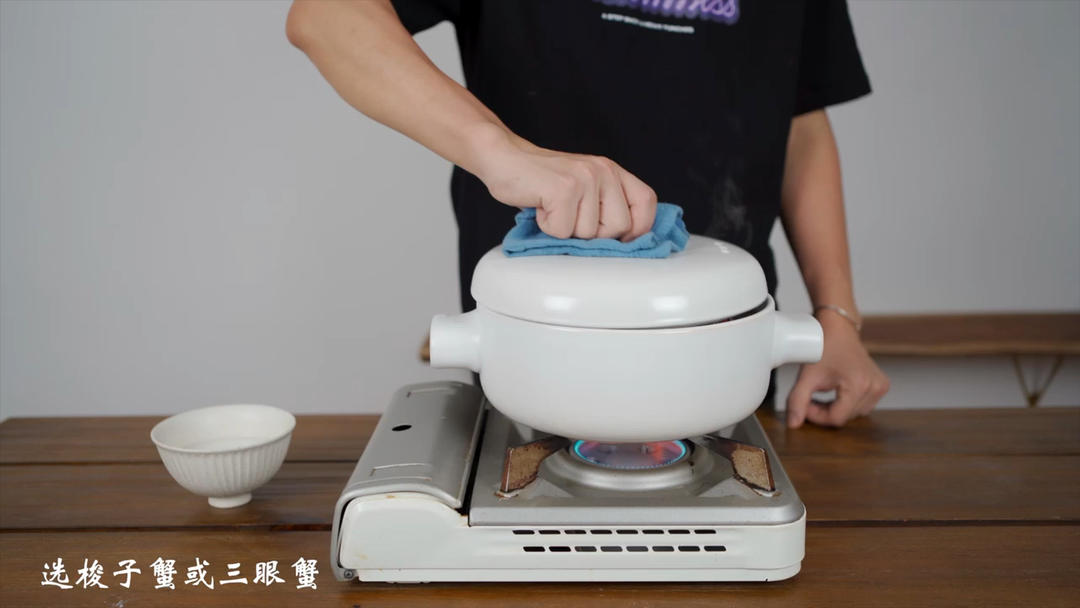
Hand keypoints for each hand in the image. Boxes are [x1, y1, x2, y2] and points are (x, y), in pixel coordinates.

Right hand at [472, 129, 657, 240]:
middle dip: (592, 234)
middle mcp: (603, 171)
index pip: (646, 203)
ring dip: (565, 230)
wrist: (504, 158)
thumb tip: (625, 243)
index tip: (618, 238)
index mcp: (612, 171)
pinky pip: (563, 231)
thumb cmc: (541, 181)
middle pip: (619, 228)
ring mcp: (585, 178)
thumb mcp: (583, 187)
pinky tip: (541, 207)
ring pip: (589, 234)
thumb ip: (605, 205)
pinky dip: (547, 227)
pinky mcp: (563, 188)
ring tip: (552, 208)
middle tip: (570, 216)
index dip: (637, 228)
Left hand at [786, 312, 889, 427]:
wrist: (838, 327)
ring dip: (836, 408)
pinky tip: (836, 391)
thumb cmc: (824, 346)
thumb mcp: (807, 375)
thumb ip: (797, 401)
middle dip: (825, 411)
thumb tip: (794, 424)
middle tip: (811, 397)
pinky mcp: (881, 385)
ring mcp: (880, 386)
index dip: (817, 416)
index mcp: (859, 385)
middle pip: (845, 417)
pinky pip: (862, 406)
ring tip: (823, 392)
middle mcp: (874, 387)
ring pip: (853, 414)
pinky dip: (847, 403)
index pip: (836, 418)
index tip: (806, 404)